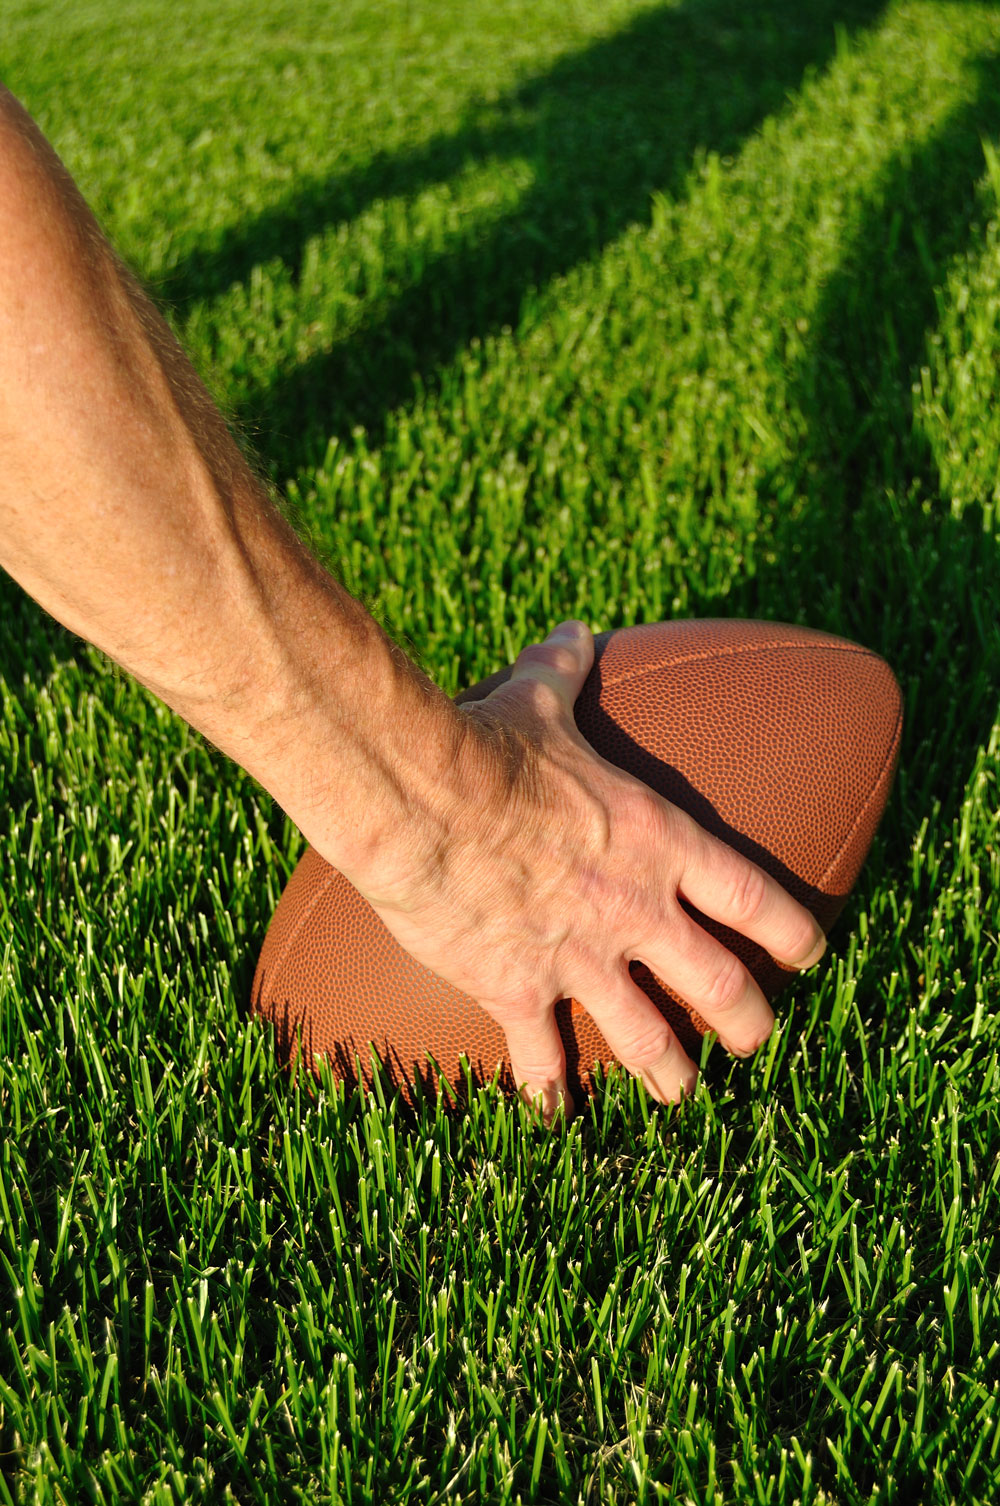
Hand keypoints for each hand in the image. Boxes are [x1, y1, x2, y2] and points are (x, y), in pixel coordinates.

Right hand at [367, 620, 825, 1120]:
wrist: (427, 801)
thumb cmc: (490, 745)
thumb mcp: (539, 698)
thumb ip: (566, 670)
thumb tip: (573, 632)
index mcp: (657, 843)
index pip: (750, 898)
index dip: (789, 931)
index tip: (809, 955)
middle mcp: (635, 912)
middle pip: (716, 983)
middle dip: (745, 1021)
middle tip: (755, 1041)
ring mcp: (581, 959)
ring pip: (646, 1036)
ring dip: (670, 1072)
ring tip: (683, 1095)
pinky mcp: (518, 991)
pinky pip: (542, 1057)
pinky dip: (551, 1092)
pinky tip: (558, 1117)